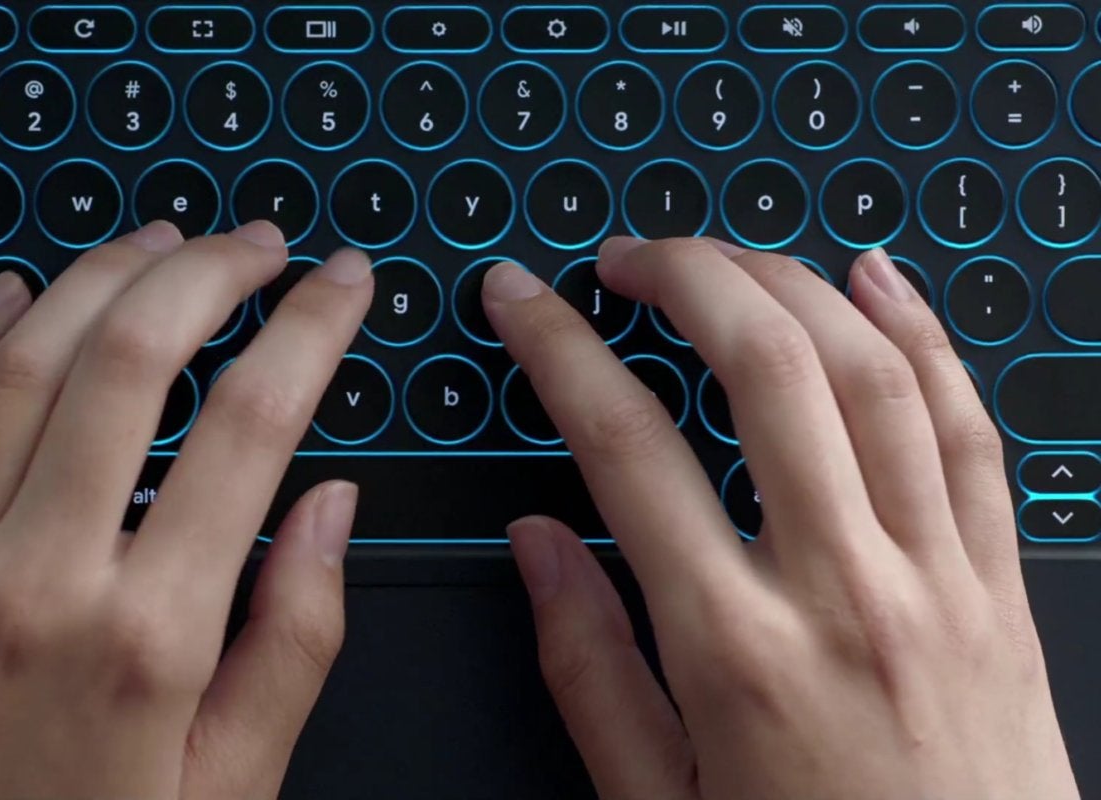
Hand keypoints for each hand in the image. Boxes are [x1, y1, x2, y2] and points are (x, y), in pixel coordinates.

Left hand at [0, 221, 373, 798]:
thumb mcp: (233, 779)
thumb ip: (297, 637)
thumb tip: (331, 507)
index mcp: (151, 635)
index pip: (252, 426)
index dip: (310, 330)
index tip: (341, 283)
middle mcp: (40, 580)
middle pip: (131, 360)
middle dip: (209, 273)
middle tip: (258, 244)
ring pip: (21, 363)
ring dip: (100, 278)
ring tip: (161, 240)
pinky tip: (7, 296)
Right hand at [485, 239, 1078, 799]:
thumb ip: (587, 665)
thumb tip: (538, 543)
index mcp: (736, 652)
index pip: (626, 448)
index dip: (560, 351)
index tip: (524, 299)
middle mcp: (843, 591)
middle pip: (764, 372)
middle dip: (686, 279)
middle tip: (630, 257)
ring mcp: (936, 577)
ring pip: (871, 374)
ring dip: (791, 285)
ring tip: (728, 255)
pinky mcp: (999, 582)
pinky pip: (969, 427)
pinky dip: (923, 335)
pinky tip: (878, 281)